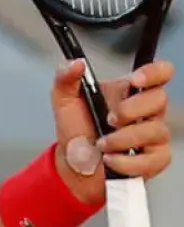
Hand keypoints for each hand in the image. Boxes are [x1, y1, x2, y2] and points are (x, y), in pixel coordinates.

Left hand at [51, 59, 172, 202]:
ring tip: (101, 145)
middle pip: (160, 99)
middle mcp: (147, 111)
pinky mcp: (153, 160)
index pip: (160, 73)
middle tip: (109, 120)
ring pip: (155, 131)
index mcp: (132, 92)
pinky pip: (152, 161)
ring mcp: (153, 135)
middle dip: (131, 110)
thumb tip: (76, 63)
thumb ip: (66, 78)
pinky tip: (110, 160)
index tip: (135, 80)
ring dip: (123, 139)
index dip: (155, 72)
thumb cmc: (76, 130)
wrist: (71, 163)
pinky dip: (127, 162)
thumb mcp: (64, 101)